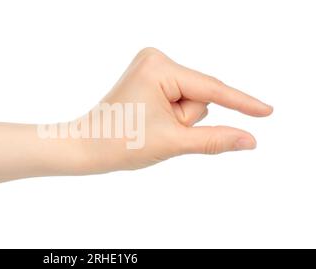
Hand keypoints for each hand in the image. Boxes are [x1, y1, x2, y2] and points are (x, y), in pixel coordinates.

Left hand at [77, 47, 272, 171]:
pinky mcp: (149, 77)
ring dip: (177, 121)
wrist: (87, 147)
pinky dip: (172, 116)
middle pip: (199, 96)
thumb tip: (250, 140)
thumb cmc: (121, 142)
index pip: (211, 89)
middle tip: (157, 131)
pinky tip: (149, 122)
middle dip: (185, 120)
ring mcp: (151, 67)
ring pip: (189, 101)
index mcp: (159, 67)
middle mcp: (155, 59)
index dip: (241, 103)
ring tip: (149, 127)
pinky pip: (178, 100)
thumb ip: (215, 139)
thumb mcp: (173, 142)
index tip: (268, 112)